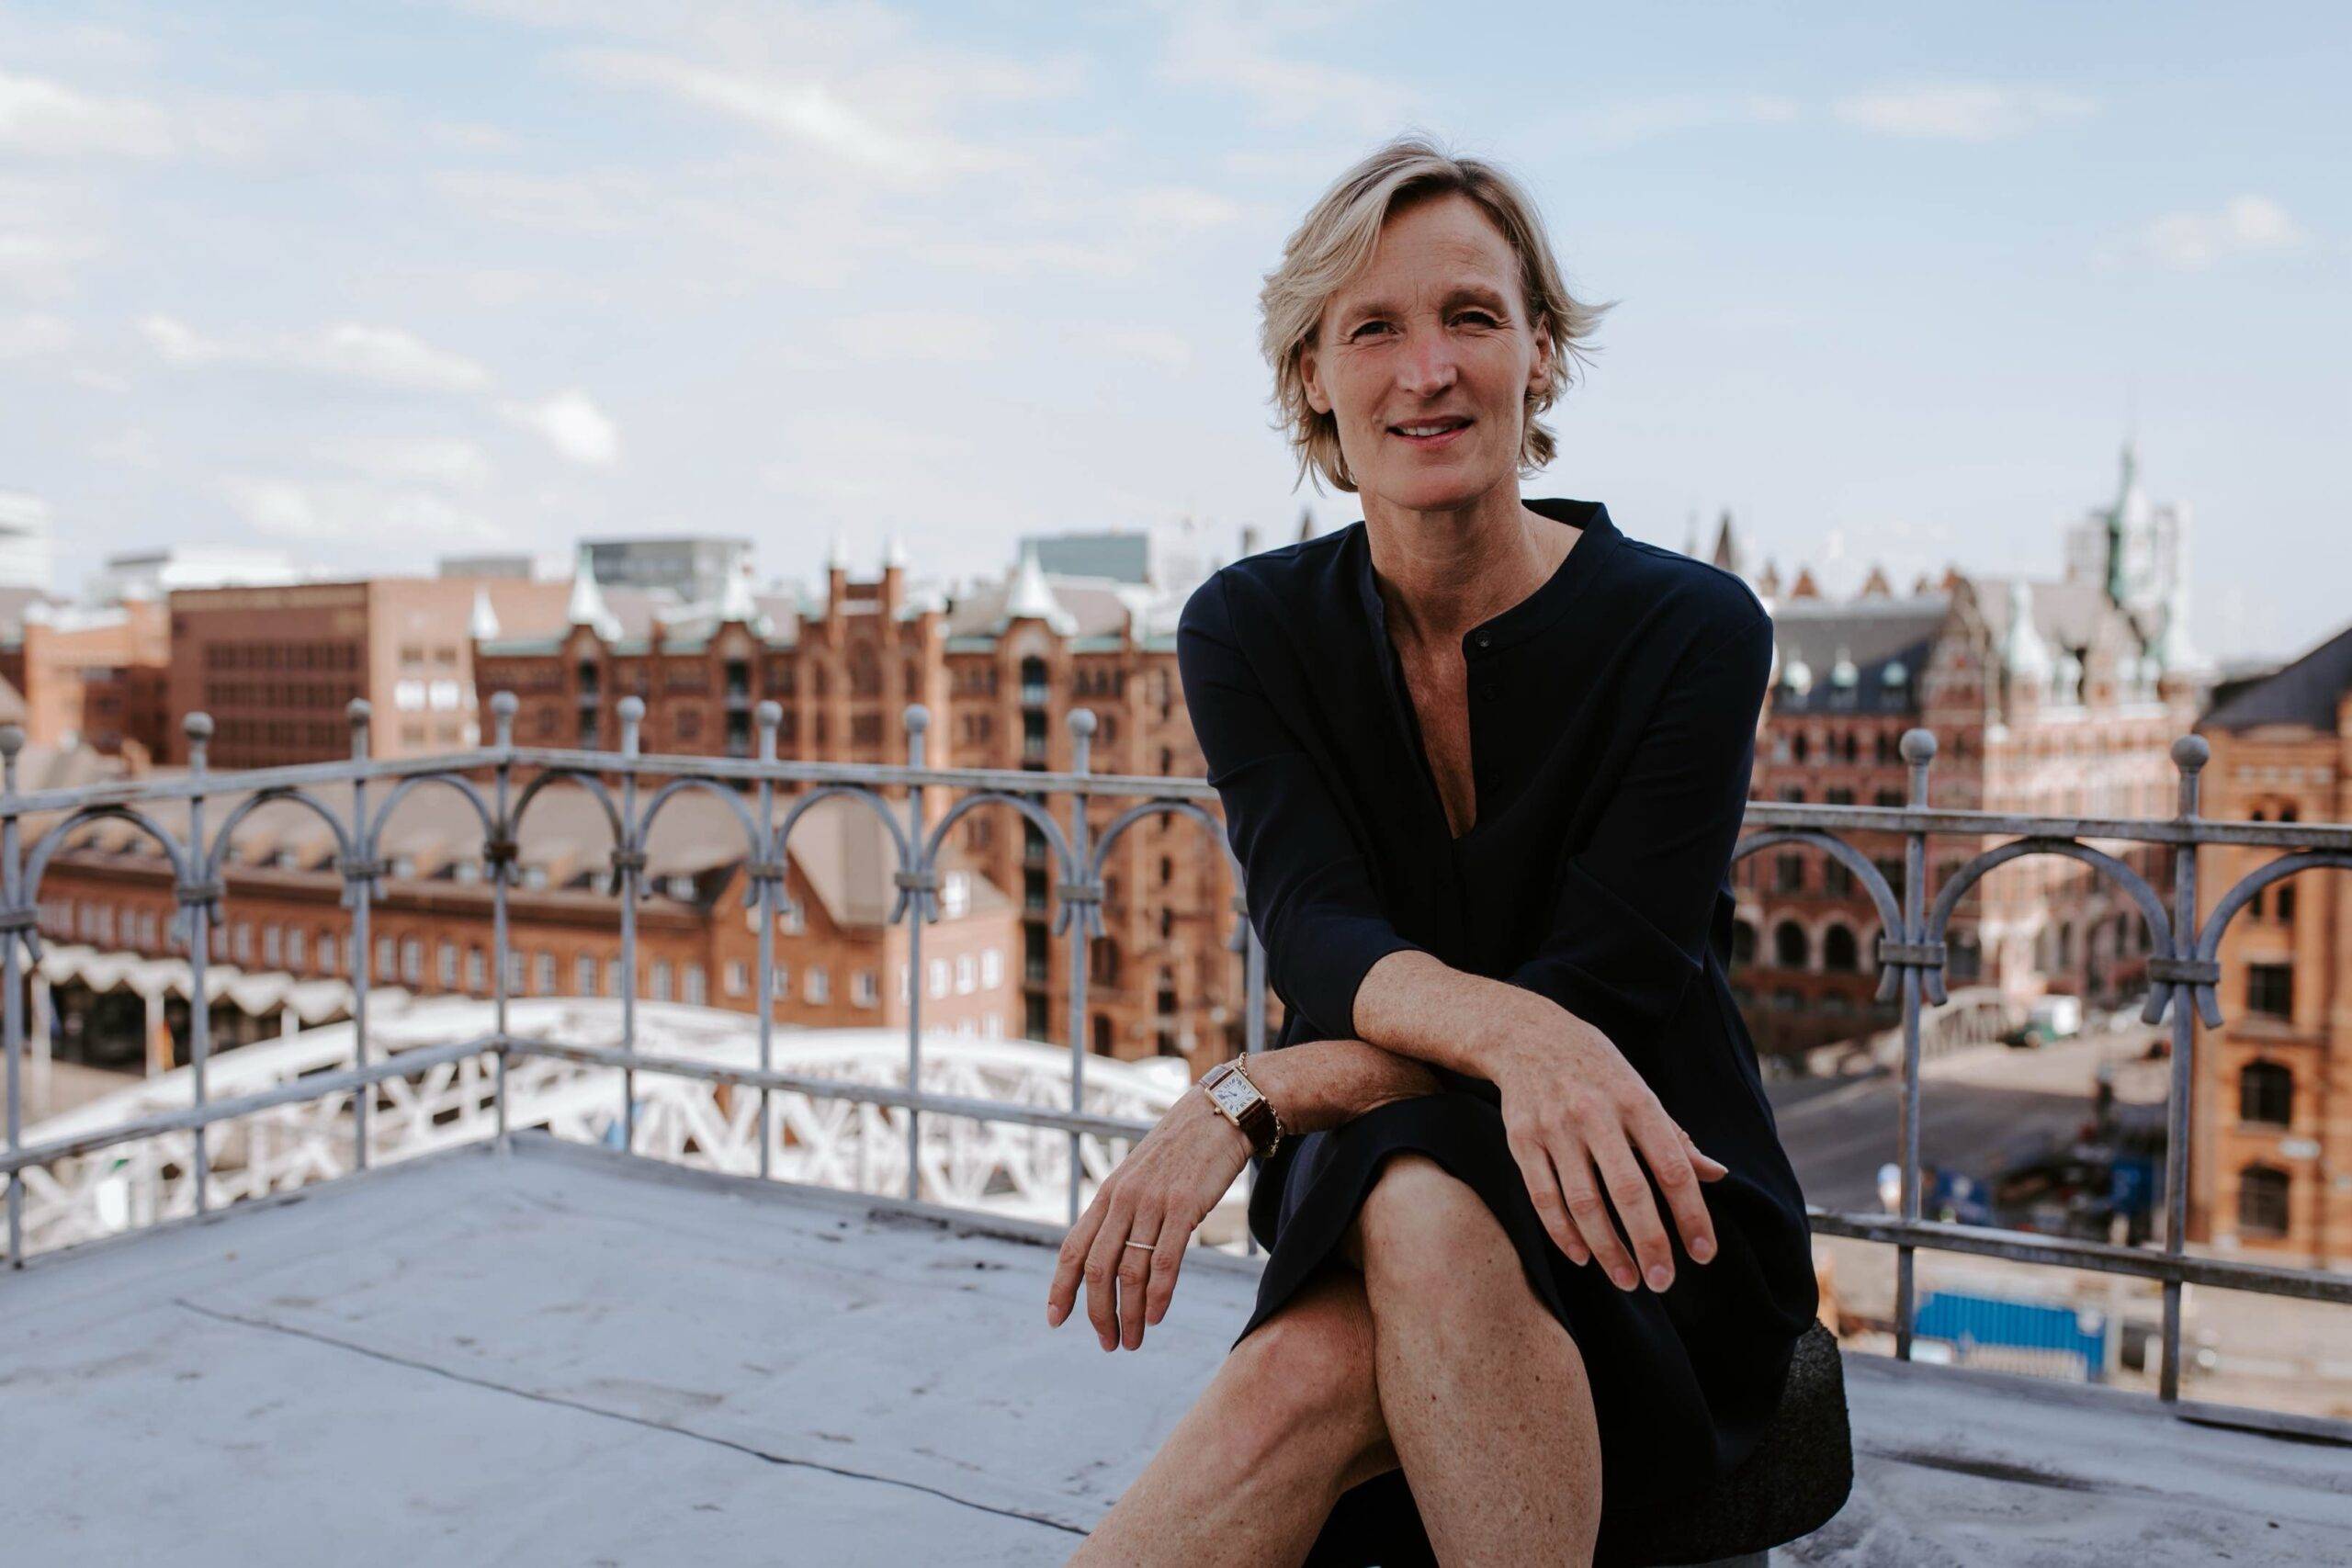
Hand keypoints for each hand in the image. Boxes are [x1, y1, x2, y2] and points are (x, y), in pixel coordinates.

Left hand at [1045, 1085, 1253, 1351]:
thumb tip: (1112, 1255)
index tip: (1055, 1320)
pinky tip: (1157, 1316)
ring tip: (1133, 1341)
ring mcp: (1152, 1203)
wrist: (1220, 1113)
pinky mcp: (1184, 1206)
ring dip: (1129, 1315)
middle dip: (1098, 1314)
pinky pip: (1165, 1261)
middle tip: (1109, 1343)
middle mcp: (1122, 1200)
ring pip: (1130, 1272)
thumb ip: (1123, 1212)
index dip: (1060, 1288)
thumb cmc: (1182, 1151)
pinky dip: (1158, 1295)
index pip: (1072, 1249)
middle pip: (1098, 1270)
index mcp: (1107, 1195)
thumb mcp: (1140, 1177)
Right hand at [1489, 1018, 1728, 1294]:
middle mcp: (1595, 1114)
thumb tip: (1716, 1174)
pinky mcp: (1521, 1140)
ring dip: (1607, 1249)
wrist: (1525, 1035)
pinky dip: (1563, 1233)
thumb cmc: (1595, 1068)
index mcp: (1635, 1100)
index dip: (1691, 1214)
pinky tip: (1583, 1256)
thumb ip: (1674, 1136)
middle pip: (1628, 1191)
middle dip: (1650, 1243)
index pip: (1671, 1167)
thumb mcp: (1640, 1090)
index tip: (1704, 1253)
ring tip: (1628, 1279)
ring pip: (1583, 1202)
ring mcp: (1555, 1128)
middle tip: (1663, 1282)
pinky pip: (1543, 1197)